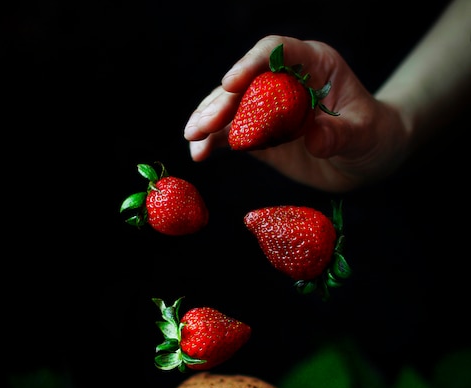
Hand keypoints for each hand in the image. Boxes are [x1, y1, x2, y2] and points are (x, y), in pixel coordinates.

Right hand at [184, 35, 408, 192]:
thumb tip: (314, 138)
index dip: (251, 64)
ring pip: (231, 107)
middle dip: (221, 102)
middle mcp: (285, 81)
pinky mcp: (261, 134)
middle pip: (245, 82)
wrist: (366, 157)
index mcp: (312, 64)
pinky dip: (214, 142)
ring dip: (209, 122)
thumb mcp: (364, 134)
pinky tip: (199, 152)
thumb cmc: (372, 136)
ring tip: (193, 140)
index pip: (276, 52)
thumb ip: (340, 134)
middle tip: (201, 126)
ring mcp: (270, 108)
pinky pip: (232, 133)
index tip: (232, 84)